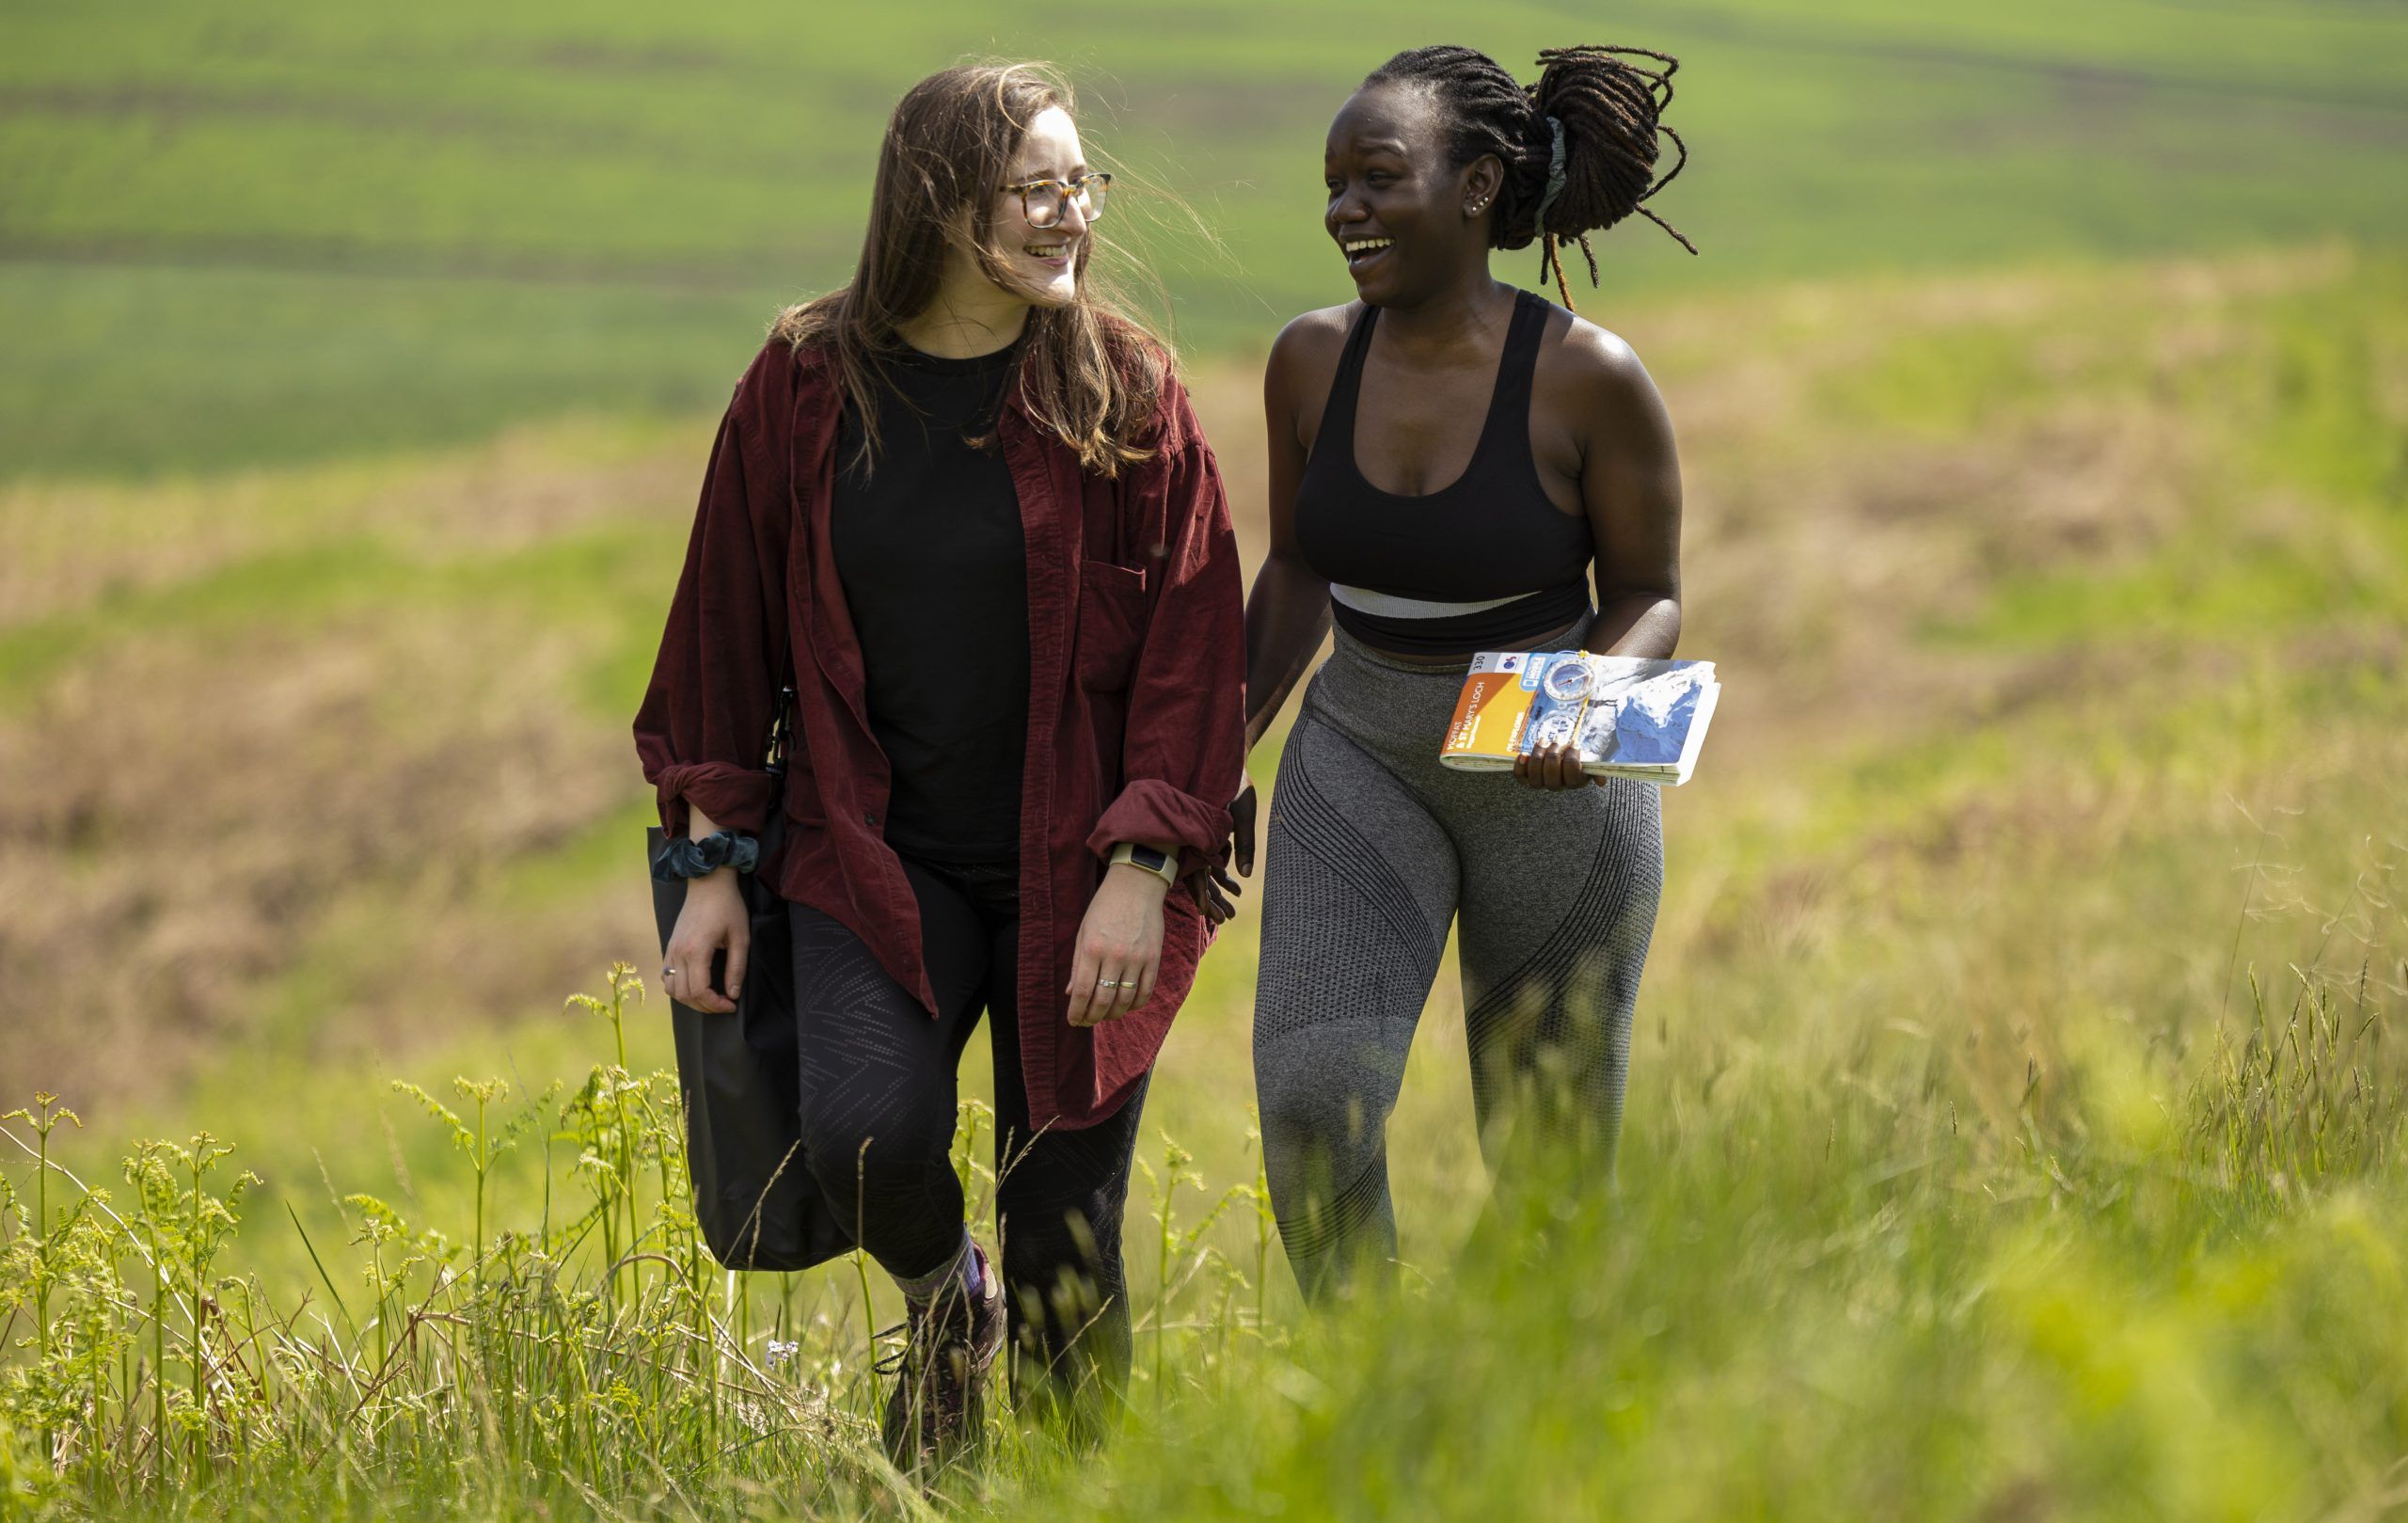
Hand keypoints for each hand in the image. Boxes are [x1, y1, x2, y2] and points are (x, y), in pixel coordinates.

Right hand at [663, 870, 745, 1012]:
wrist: (708, 883)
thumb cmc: (728, 907)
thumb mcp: (740, 937)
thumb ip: (736, 968)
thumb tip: (733, 994)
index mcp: (696, 950)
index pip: (699, 991)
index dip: (715, 1004)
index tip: (730, 1005)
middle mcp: (678, 953)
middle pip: (683, 995)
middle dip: (704, 1006)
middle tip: (724, 1004)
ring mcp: (671, 950)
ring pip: (672, 989)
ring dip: (690, 999)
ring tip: (710, 998)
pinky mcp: (670, 947)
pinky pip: (666, 976)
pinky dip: (678, 987)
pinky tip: (696, 985)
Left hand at [1066, 864, 1167, 1026]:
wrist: (1136, 886)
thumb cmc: (1104, 908)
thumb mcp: (1083, 933)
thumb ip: (1078, 965)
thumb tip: (1071, 994)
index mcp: (1092, 949)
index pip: (1082, 992)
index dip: (1077, 1012)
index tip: (1073, 1021)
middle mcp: (1114, 956)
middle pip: (1103, 1001)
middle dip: (1093, 1017)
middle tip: (1087, 1022)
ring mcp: (1136, 958)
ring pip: (1124, 1000)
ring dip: (1113, 1014)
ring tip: (1105, 1015)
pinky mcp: (1153, 958)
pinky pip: (1145, 992)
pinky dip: (1134, 1005)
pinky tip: (1125, 1006)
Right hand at [1196, 780, 1256, 925]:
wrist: (1226, 761)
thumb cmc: (1234, 783)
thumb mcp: (1242, 812)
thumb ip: (1244, 842)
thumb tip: (1246, 874)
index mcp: (1195, 834)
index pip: (1194, 871)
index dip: (1201, 894)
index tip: (1207, 913)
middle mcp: (1192, 839)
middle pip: (1199, 877)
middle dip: (1212, 900)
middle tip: (1225, 920)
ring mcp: (1197, 838)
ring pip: (1205, 871)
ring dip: (1219, 891)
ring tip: (1232, 912)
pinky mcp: (1206, 835)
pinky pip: (1211, 860)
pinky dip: (1222, 874)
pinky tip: (1236, 889)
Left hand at [1513, 742, 1597, 791]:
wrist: (1562, 755)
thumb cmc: (1577, 756)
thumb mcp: (1590, 760)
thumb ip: (1596, 769)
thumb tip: (1601, 782)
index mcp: (1574, 782)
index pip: (1572, 773)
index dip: (1572, 756)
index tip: (1575, 743)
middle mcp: (1557, 785)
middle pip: (1552, 773)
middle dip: (1554, 752)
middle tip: (1558, 739)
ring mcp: (1541, 782)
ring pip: (1535, 772)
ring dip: (1539, 753)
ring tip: (1544, 741)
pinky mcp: (1527, 778)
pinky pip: (1520, 776)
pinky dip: (1520, 766)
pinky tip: (1523, 755)